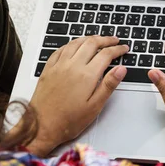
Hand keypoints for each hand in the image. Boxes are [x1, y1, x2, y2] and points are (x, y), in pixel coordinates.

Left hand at [26, 36, 128, 155]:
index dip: (118, 49)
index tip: (124, 48)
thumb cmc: (68, 120)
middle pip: (92, 43)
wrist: (40, 127)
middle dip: (106, 39)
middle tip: (114, 40)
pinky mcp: (49, 69)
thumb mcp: (95, 106)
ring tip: (98, 39)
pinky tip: (75, 45)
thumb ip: (109, 85)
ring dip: (89, 38)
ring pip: (76, 42)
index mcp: (87, 75)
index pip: (106, 54)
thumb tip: (121, 69)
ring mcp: (59, 66)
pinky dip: (72, 43)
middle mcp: (73, 66)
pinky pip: (61, 49)